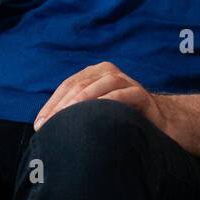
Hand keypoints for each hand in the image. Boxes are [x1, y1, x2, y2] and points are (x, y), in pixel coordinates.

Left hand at [33, 62, 171, 134]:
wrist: (159, 123)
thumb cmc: (120, 119)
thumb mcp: (95, 111)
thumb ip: (75, 111)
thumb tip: (42, 126)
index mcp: (94, 74)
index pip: (67, 85)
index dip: (51, 104)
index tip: (40, 125)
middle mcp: (108, 72)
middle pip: (80, 85)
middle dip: (61, 106)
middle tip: (49, 127)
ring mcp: (126, 81)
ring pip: (98, 86)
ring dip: (80, 103)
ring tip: (65, 120)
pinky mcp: (139, 93)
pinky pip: (121, 95)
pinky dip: (106, 103)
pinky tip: (94, 116)